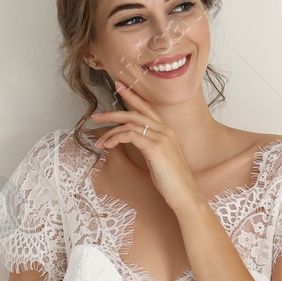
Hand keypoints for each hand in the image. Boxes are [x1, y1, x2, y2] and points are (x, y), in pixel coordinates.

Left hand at [90, 80, 201, 215]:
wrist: (185, 194)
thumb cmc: (171, 180)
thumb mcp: (158, 158)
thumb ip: (148, 145)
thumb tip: (131, 139)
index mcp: (167, 130)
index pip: (146, 107)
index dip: (132, 96)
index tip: (118, 86)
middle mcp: (165, 129)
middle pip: (135, 112)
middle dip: (113, 113)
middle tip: (96, 116)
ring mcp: (161, 137)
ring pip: (130, 123)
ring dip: (111, 132)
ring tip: (99, 142)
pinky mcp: (155, 147)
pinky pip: (130, 135)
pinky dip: (116, 138)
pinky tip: (108, 146)